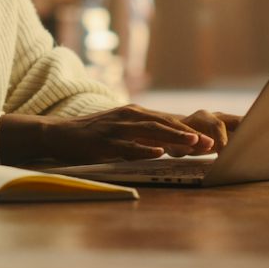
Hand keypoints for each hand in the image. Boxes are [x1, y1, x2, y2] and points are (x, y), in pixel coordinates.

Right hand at [0, 107, 235, 164]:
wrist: (58, 133)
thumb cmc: (92, 135)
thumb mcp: (120, 130)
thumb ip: (142, 135)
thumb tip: (168, 145)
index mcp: (134, 114)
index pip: (167, 121)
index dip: (189, 130)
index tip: (210, 140)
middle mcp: (127, 116)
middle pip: (164, 124)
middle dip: (189, 134)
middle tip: (210, 144)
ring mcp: (115, 129)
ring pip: (150, 133)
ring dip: (173, 139)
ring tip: (193, 145)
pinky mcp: (102, 142)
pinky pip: (126, 146)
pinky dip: (143, 149)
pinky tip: (158, 153)